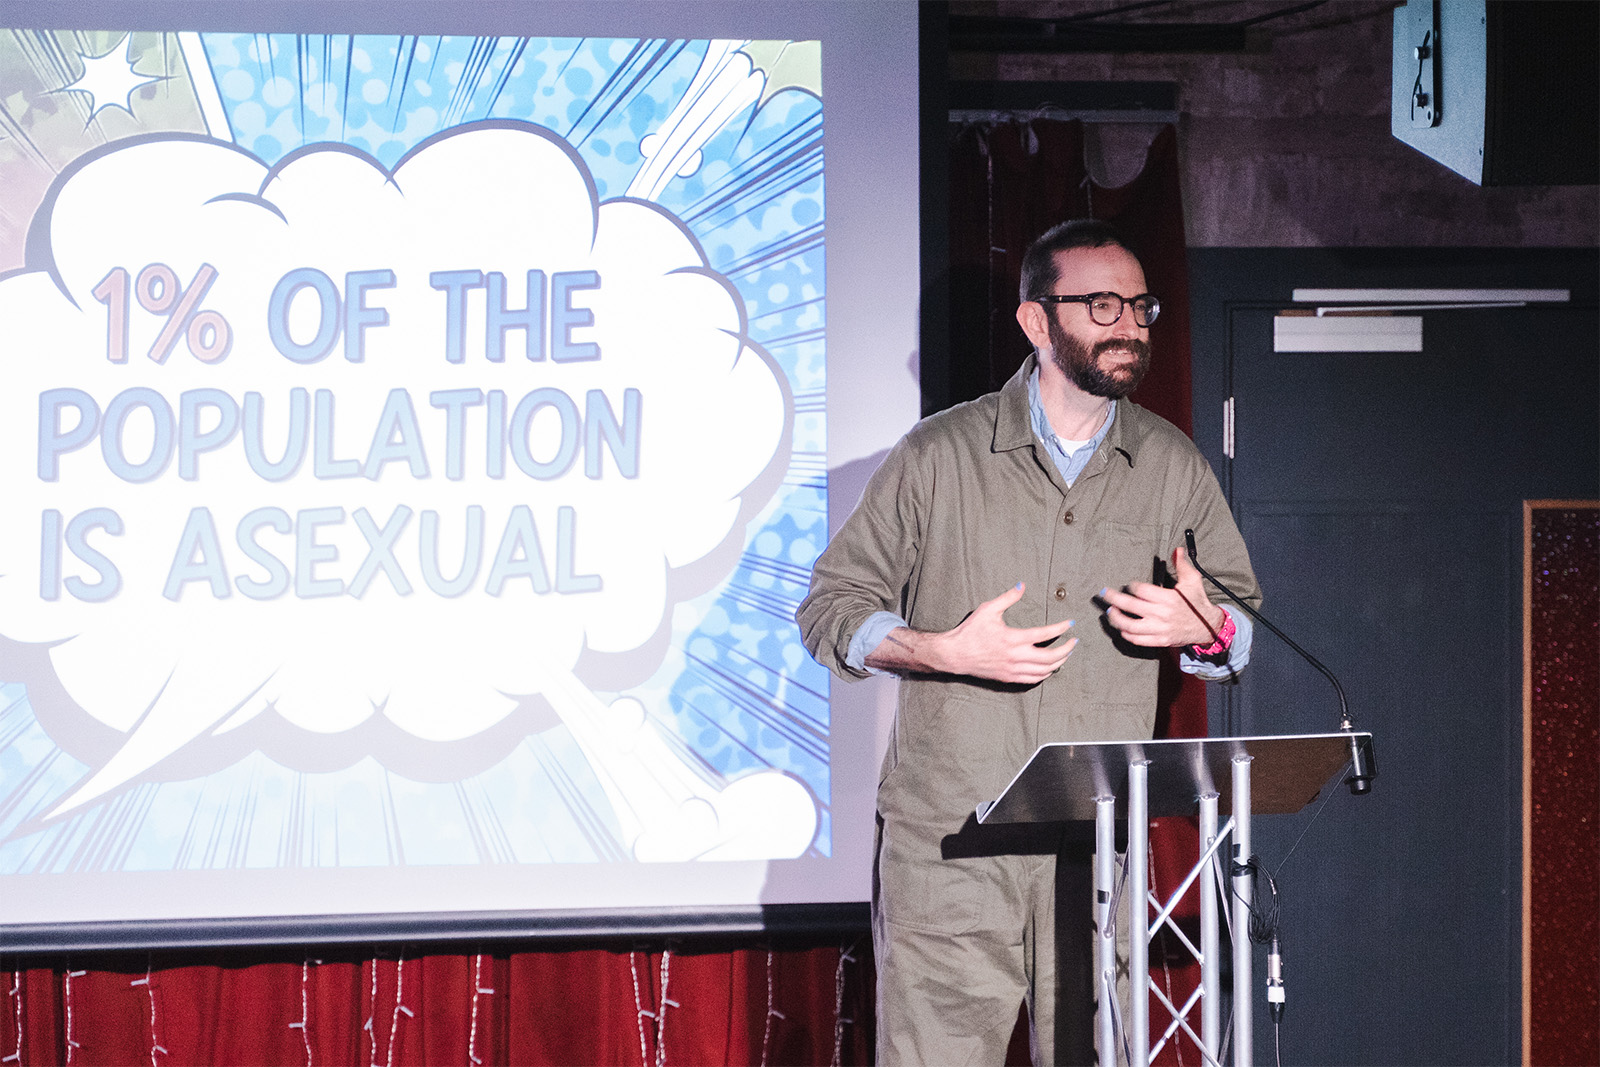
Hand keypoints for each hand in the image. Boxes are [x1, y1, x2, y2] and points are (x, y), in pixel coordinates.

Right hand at [865, 583, 1077, 683]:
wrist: (955, 654)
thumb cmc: (970, 631)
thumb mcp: (988, 609)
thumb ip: (1008, 597)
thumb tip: (1022, 585)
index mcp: (1013, 638)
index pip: (1045, 634)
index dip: (1061, 628)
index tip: (1070, 624)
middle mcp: (1016, 657)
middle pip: (1051, 657)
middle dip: (1067, 650)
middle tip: (1074, 642)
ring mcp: (1013, 670)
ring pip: (1044, 671)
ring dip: (1059, 663)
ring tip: (1065, 654)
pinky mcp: (1008, 678)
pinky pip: (1033, 679)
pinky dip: (1045, 674)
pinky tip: (1049, 667)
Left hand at [1100, 547, 1225, 648]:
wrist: (1208, 627)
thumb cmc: (1197, 602)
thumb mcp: (1193, 581)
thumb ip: (1182, 565)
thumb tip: (1177, 549)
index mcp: (1168, 598)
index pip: (1141, 590)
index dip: (1132, 586)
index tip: (1130, 586)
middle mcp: (1162, 614)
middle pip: (1131, 606)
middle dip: (1114, 598)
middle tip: (1104, 594)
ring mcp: (1160, 629)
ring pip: (1130, 626)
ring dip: (1116, 619)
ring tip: (1109, 612)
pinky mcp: (1160, 641)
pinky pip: (1138, 640)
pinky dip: (1127, 634)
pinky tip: (1121, 628)